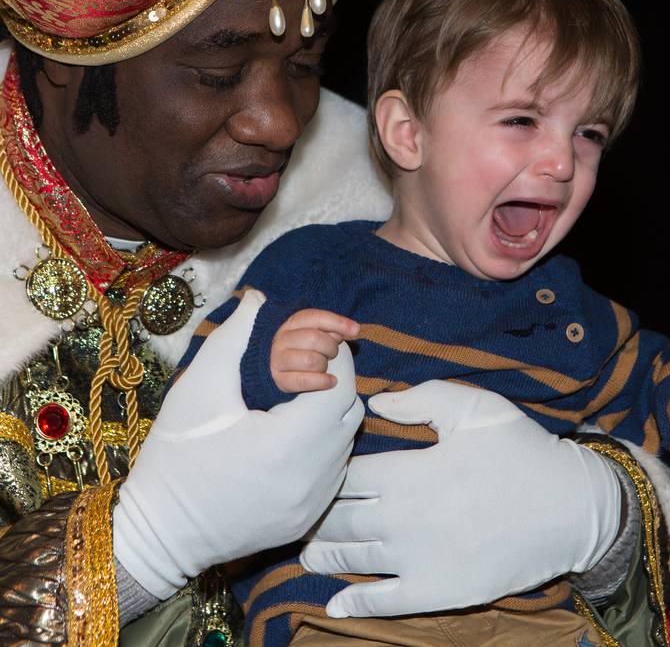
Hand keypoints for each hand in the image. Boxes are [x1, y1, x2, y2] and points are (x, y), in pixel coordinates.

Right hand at [113, 289, 362, 598]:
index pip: (339, 385)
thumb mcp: (201, 387)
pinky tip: (290, 437)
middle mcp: (312, 478)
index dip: (333, 357)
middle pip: (349, 412)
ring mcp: (314, 501)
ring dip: (328, 415)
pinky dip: (321, 447)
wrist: (158, 533)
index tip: (313, 346)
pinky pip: (333, 469)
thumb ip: (237, 337)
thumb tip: (262, 299)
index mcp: (288, 445)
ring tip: (295, 401)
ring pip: (345, 441)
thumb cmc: (175, 456)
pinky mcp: (309, 517)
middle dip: (333, 382)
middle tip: (304, 368)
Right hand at [272, 308, 358, 392]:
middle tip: (332, 353)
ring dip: (324, 365)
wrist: (281, 364)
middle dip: (331, 347)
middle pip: (314, 339)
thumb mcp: (318, 331)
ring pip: (310, 360)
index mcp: (293, 322)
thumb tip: (354, 329)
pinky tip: (330, 380)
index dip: (338, 323)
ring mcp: (278, 359)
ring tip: (324, 365)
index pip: (316, 317)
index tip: (355, 331)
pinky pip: (304, 381)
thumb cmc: (305, 346)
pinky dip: (322, 381)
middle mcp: (283, 339)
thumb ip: (334, 328)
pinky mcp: (280, 379)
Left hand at [299, 380, 621, 617]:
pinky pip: (383, 602)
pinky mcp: (436, 591)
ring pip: (353, 558)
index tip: (321, 474)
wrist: (569, 508)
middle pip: (340, 519)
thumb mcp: (476, 408)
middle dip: (318, 517)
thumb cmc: (523, 452)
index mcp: (408, 471)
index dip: (329, 473)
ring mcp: (417, 559)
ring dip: (325, 556)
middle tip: (302, 518)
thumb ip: (421, 399)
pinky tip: (336, 603)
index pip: (348, 475)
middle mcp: (403, 517)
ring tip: (309, 554)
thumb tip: (376, 404)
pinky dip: (354, 603)